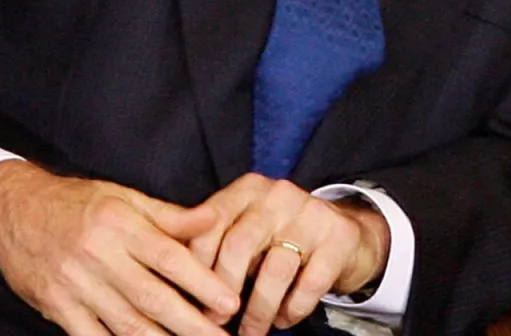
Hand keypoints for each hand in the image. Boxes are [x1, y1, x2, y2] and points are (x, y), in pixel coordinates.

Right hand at [0, 161, 236, 335]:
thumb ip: (169, 215)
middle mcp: (99, 257)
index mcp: (121, 225)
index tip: (230, 303)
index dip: (202, 283)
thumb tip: (214, 219)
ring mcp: (76, 286)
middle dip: (192, 324)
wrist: (12, 212)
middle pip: (153, 298)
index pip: (170, 259)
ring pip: (126, 324)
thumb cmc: (76, 203)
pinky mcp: (57, 308)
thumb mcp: (124, 197)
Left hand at [186, 173, 388, 335]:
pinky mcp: (339, 237)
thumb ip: (211, 241)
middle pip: (239, 245)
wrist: (342, 230)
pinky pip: (310, 282)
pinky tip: (283, 320)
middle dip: (224, 291)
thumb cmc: (277, 236)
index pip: (209, 226)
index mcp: (247, 190)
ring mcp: (311, 214)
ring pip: (275, 269)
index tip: (189, 302)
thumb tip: (169, 284)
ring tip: (251, 332)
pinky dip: (293, 309)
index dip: (195, 269)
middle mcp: (278, 195)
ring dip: (259, 311)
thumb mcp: (244, 227)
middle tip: (216, 323)